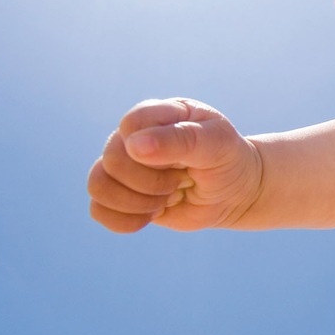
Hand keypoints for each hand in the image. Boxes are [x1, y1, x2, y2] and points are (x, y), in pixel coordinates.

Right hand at [87, 98, 262, 233]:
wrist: (236, 192)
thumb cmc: (228, 160)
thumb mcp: (217, 144)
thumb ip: (180, 139)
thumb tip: (134, 146)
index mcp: (158, 114)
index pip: (130, 125)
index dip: (152, 149)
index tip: (184, 161)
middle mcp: (133, 137)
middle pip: (112, 160)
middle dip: (152, 182)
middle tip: (181, 182)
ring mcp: (123, 166)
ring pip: (98, 185)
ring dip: (138, 202)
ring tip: (168, 198)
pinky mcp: (120, 195)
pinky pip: (98, 210)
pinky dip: (127, 220)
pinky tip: (154, 215)